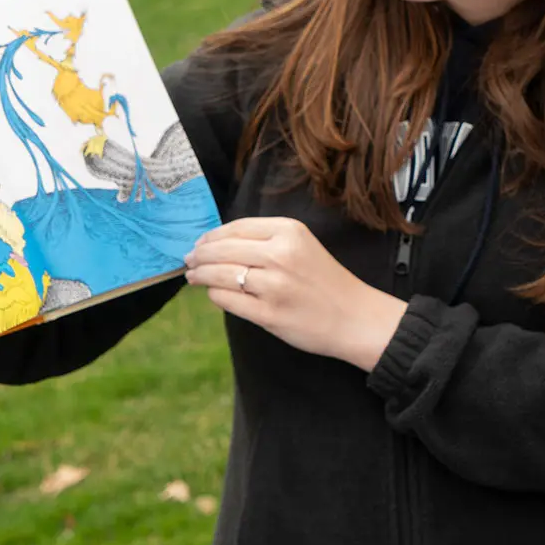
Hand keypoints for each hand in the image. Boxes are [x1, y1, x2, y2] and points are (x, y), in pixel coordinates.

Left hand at [186, 217, 407, 370]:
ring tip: (193, 276)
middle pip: (221, 249)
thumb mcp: (302, 246)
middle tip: (189, 259)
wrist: (355, 317)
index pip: (235, 228)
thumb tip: (217, 242)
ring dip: (200, 275)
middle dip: (199, 255)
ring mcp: (273, 286)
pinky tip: (213, 294)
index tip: (200, 242)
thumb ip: (266, 240)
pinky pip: (226, 300)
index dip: (211, 236)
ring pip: (219, 274)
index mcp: (289, 232)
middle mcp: (280, 255)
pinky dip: (214, 295)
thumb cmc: (326, 281)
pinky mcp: (268, 314)